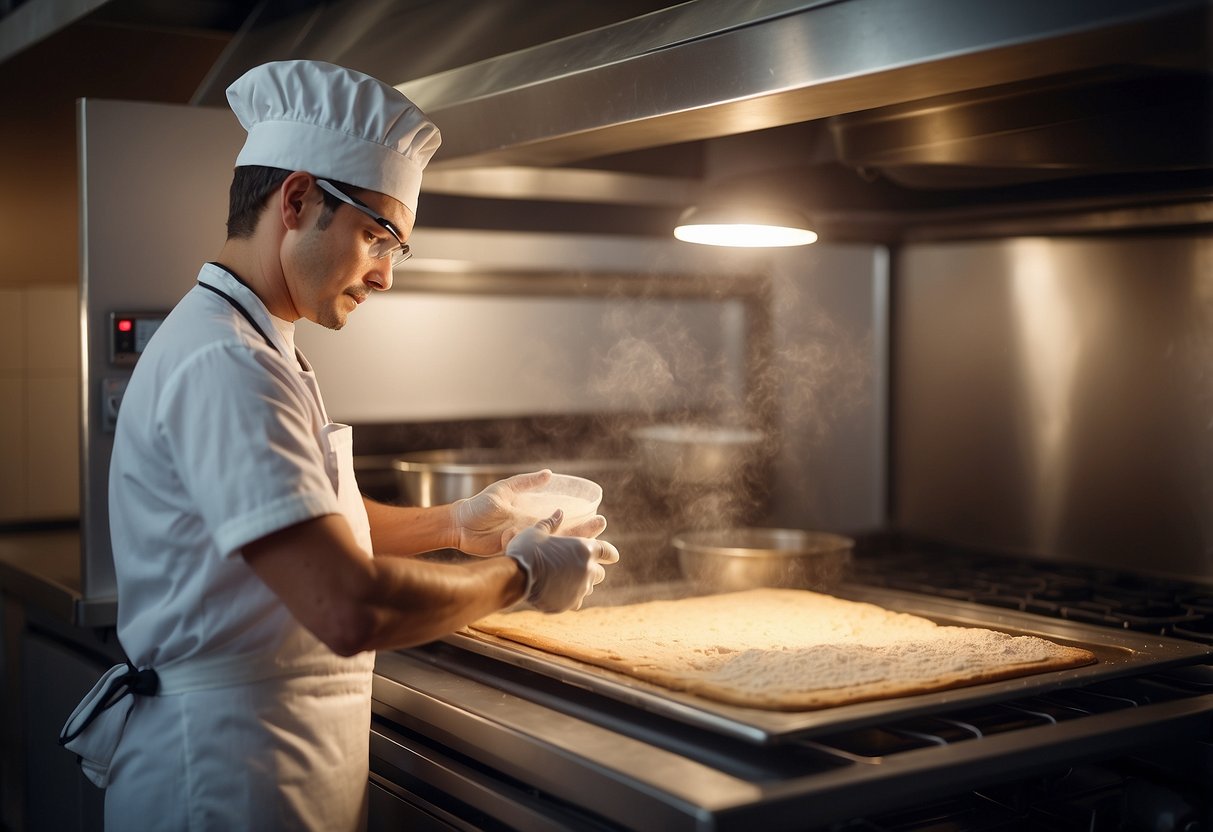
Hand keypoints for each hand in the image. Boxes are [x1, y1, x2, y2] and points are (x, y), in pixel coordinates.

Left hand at [452, 470, 606, 555]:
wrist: (459, 525)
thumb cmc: (479, 506)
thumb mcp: (504, 489)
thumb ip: (526, 483)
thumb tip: (549, 474)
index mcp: (532, 516)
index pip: (562, 519)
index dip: (580, 520)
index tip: (599, 518)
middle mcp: (532, 531)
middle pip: (563, 535)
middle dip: (583, 535)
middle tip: (602, 531)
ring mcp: (524, 543)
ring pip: (552, 548)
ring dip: (569, 548)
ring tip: (590, 551)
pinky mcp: (514, 552)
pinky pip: (533, 556)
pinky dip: (548, 560)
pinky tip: (564, 564)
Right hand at [505, 511, 619, 612]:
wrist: (516, 577)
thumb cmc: (527, 550)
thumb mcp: (536, 532)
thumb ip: (550, 523)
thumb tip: (559, 512)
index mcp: (585, 549)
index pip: (608, 551)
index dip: (610, 554)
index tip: (612, 557)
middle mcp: (587, 570)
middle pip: (599, 573)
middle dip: (591, 570)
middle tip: (579, 568)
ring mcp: (579, 589)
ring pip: (587, 588)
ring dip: (581, 584)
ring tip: (566, 580)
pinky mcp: (569, 604)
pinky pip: (574, 601)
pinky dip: (569, 597)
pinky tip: (558, 593)